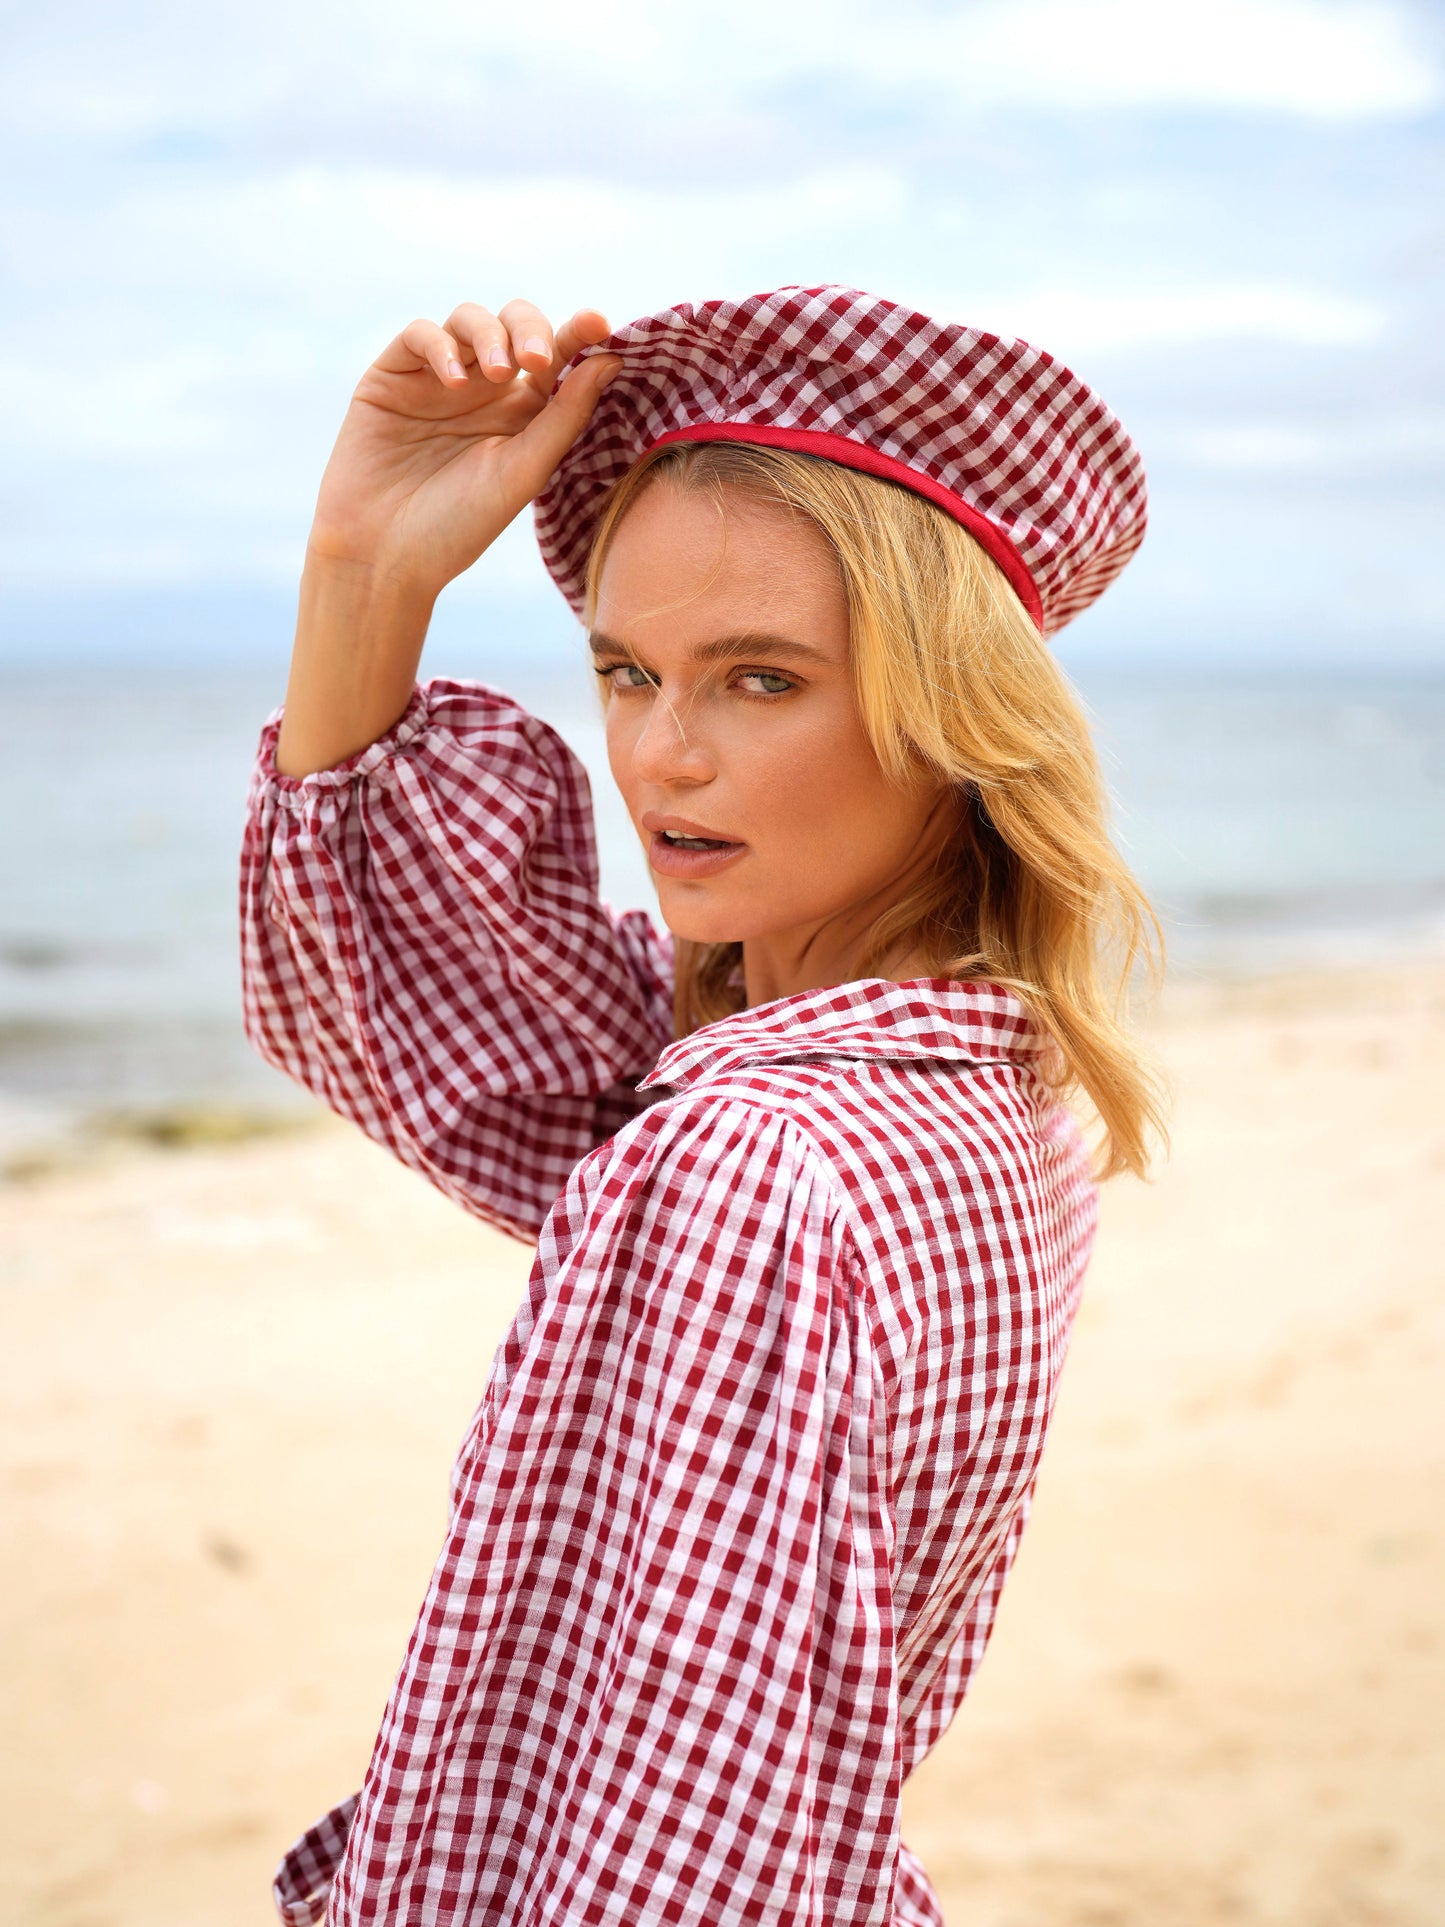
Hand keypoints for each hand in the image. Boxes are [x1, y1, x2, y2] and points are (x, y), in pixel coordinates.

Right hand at [305, 298, 620, 596]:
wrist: (386, 554)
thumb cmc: (460, 525)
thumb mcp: (524, 471)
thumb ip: (566, 415)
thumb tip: (612, 360)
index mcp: (523, 412)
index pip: (557, 357)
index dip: (579, 333)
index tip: (600, 325)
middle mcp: (482, 389)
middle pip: (515, 325)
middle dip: (531, 330)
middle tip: (538, 361)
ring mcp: (437, 378)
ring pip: (470, 319)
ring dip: (490, 336)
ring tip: (499, 373)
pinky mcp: (393, 375)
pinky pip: (420, 334)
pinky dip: (442, 347)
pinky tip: (455, 382)